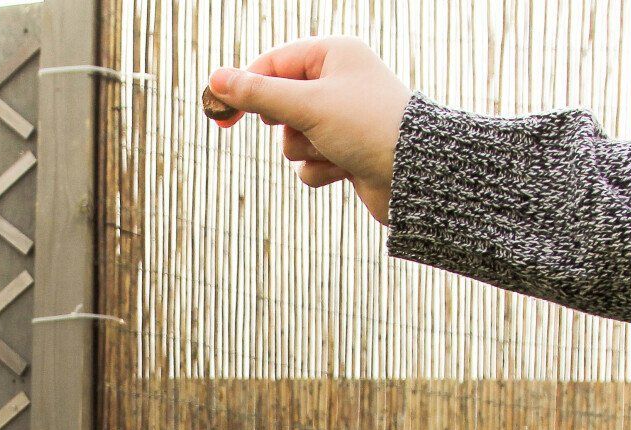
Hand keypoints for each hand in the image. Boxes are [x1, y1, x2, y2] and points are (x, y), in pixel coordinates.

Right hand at [208, 38, 410, 223]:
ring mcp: (341, 119)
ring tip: (334, 149)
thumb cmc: (367, 127)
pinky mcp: (345, 151)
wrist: (415, 174)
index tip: (218, 114)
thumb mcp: (306, 105)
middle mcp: (338, 82)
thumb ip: (259, 94)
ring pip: (293, 138)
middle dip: (285, 124)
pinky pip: (309, 162)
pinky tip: (345, 169)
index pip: (273, 63)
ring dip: (304, 150)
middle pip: (280, 103)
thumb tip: (215, 79)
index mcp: (333, 54)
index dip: (244, 87)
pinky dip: (320, 169)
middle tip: (300, 128)